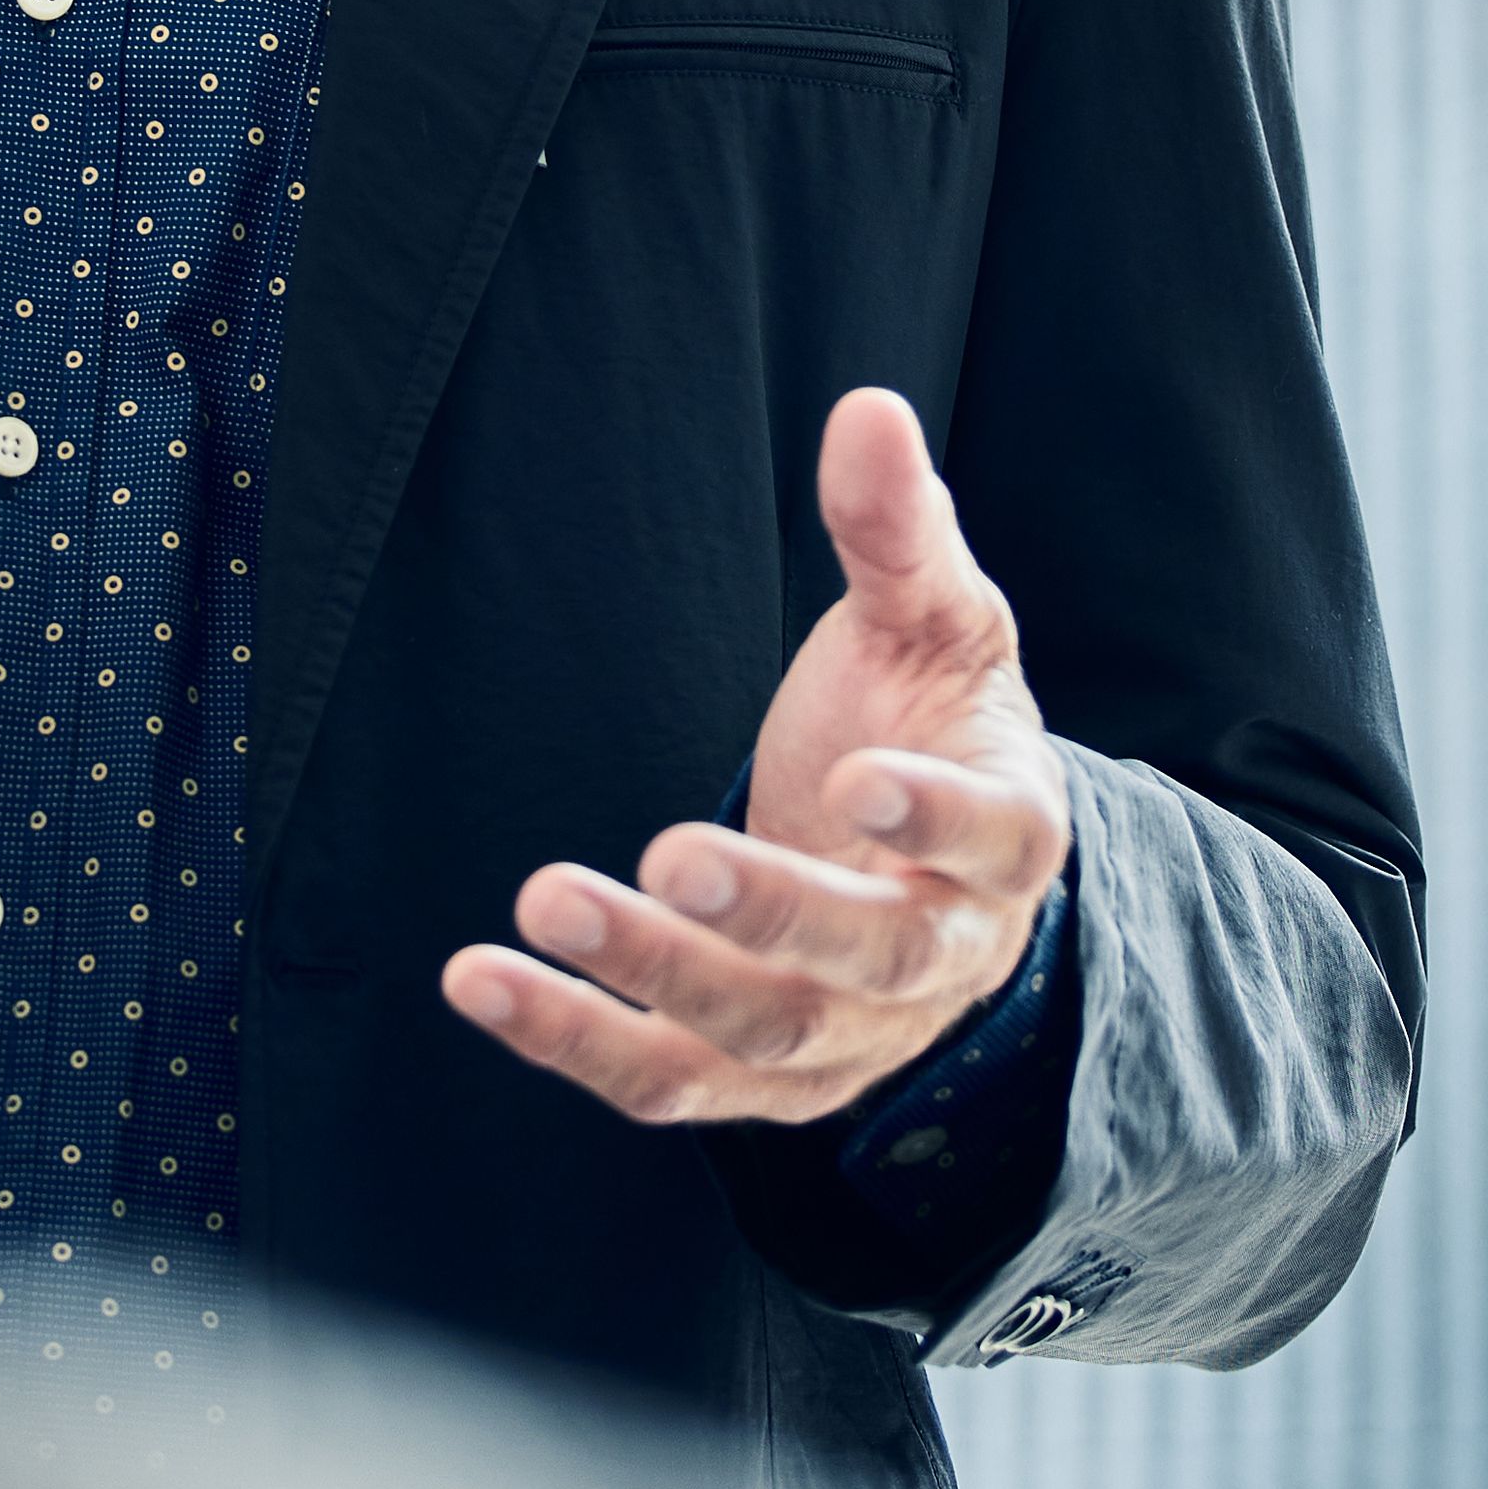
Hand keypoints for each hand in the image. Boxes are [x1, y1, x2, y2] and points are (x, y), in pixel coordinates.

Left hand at [440, 387, 1068, 1127]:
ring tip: (542, 904)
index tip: (859, 783)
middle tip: (668, 854)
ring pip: (756, 1032)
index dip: (934, 820)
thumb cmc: (930, 719)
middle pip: (867, 959)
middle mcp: (938, 958)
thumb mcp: (934, 619)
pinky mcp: (760, 1077)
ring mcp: (851, 1034)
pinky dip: (573, 1039)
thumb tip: (868, 410)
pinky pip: (668, 1079)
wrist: (929, 865)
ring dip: (645, 977)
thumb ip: (898, 529)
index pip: (992, 842)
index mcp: (1007, 836)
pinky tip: (480, 982)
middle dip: (770, 912)